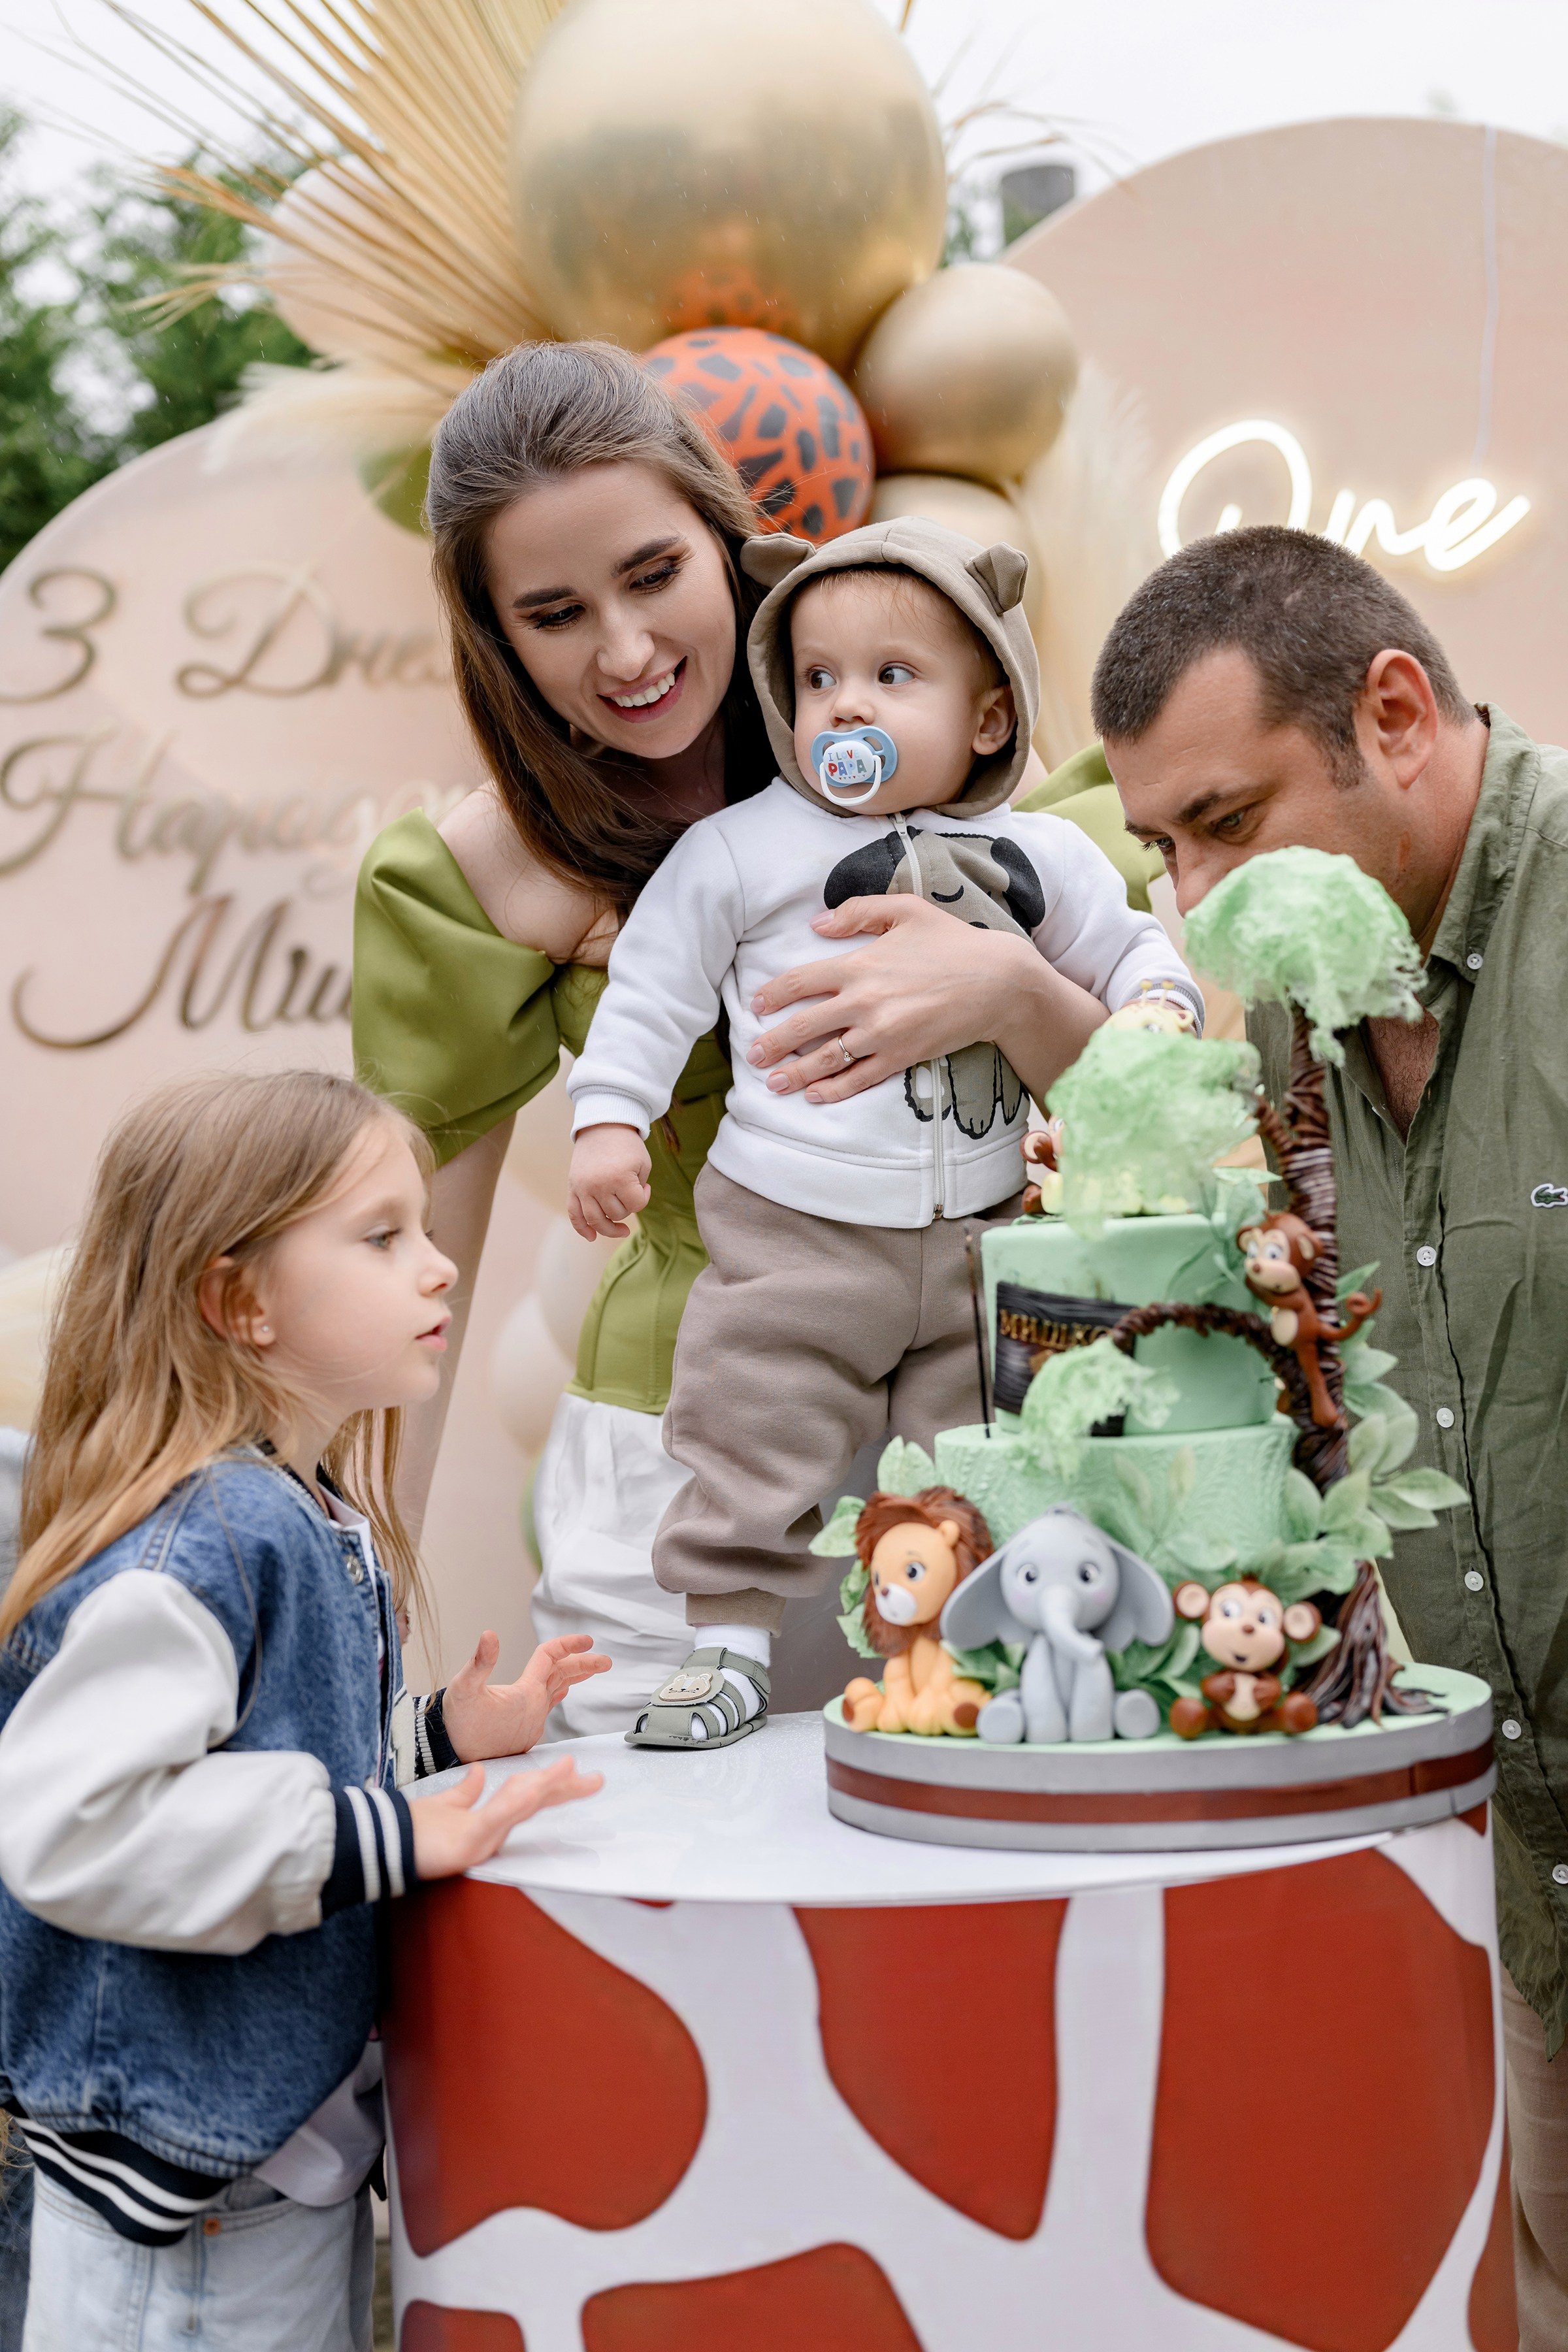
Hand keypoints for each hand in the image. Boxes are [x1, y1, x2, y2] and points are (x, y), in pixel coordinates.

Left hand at [409, 1757, 601, 1878]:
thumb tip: (481, 1772)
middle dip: (564, 1789)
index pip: (529, 1795)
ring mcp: (482, 1838)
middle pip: (534, 1802)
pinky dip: (513, 1804)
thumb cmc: (418, 1833)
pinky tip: (530, 1789)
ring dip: (546, 1788)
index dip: (554, 1782)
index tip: (577, 1768)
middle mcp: (491, 1829)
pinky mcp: (468, 1845)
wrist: (388, 1848)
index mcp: (490, 1817)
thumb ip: (467, 1791)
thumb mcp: (446, 1805)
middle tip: (596, 1780)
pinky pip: (495, 1821)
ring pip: (521, 1808)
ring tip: (570, 1772)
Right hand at [440, 1631, 611, 1761]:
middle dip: (585, 1664)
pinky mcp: (526, 1734)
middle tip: (605, 1660)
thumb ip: (479, 1661)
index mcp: (525, 1693)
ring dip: (573, 1678)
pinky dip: (557, 1694)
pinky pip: (548, 1708)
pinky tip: (560, 1692)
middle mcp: (535, 1708)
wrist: (450, 1754)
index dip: (568, 1643)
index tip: (588, 1638)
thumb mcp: (463, 1687)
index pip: (551, 1658)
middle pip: (564, 1676)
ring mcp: (532, 1723)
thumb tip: (490, 1634)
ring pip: (557, 1692)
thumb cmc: (456, 1721)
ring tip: (588, 1669)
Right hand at [568, 1123, 650, 1239]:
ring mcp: (583, 1188)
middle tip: (630, 1194)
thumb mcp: (642, 1164)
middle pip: (616, 1214)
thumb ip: (639, 1189)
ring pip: (595, 1220)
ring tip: (621, 1230)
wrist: (602, 1126)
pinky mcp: (573, 1187)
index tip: (645, 1186)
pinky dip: (582, 1228)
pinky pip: (574, 1214)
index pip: (635, 1205)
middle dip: (627, 1208)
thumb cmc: (627, 1146)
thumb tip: (628, 1210)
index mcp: (619, 1177)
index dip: (644, 1198)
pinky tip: (592, 1237)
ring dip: (609, 1229)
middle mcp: (599, 1185)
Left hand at [747, 896, 1104, 1106]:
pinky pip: (860, 1078)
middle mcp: (864, 1003)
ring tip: (772, 1084)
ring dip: (794, 1073)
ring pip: (826, 1059)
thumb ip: (857, 911)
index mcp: (859, 965)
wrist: (998, 982)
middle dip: (772, 1043)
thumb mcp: (906, 910)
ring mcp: (882, 1034)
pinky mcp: (902, 1057)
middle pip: (803, 1027)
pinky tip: (814, 1096)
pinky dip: (834, 1090)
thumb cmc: (953, 942)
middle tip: (753, 1055)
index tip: (756, 1005)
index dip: (772, 995)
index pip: (800, 982)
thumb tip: (815, 923)